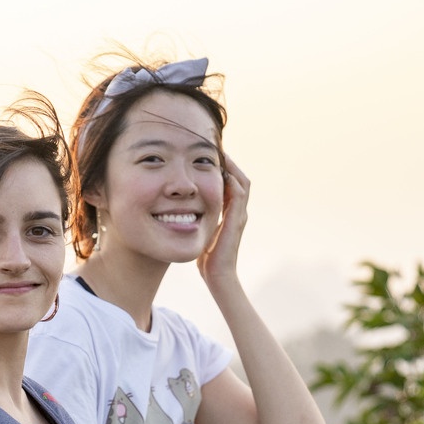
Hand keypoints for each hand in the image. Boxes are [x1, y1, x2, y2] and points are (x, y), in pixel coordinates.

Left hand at [198, 154, 249, 286]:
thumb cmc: (207, 258)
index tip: (209, 155)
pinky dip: (233, 178)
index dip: (223, 169)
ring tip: (220, 151)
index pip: (232, 183)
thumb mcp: (201, 233)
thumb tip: (181, 212)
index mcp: (232, 213)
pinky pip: (239, 192)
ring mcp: (240, 215)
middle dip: (228, 162)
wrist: (218, 276)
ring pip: (242, 181)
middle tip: (215, 147)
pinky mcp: (237, 219)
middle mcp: (239, 211)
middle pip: (239, 177)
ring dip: (232, 166)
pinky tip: (221, 168)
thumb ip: (198, 221)